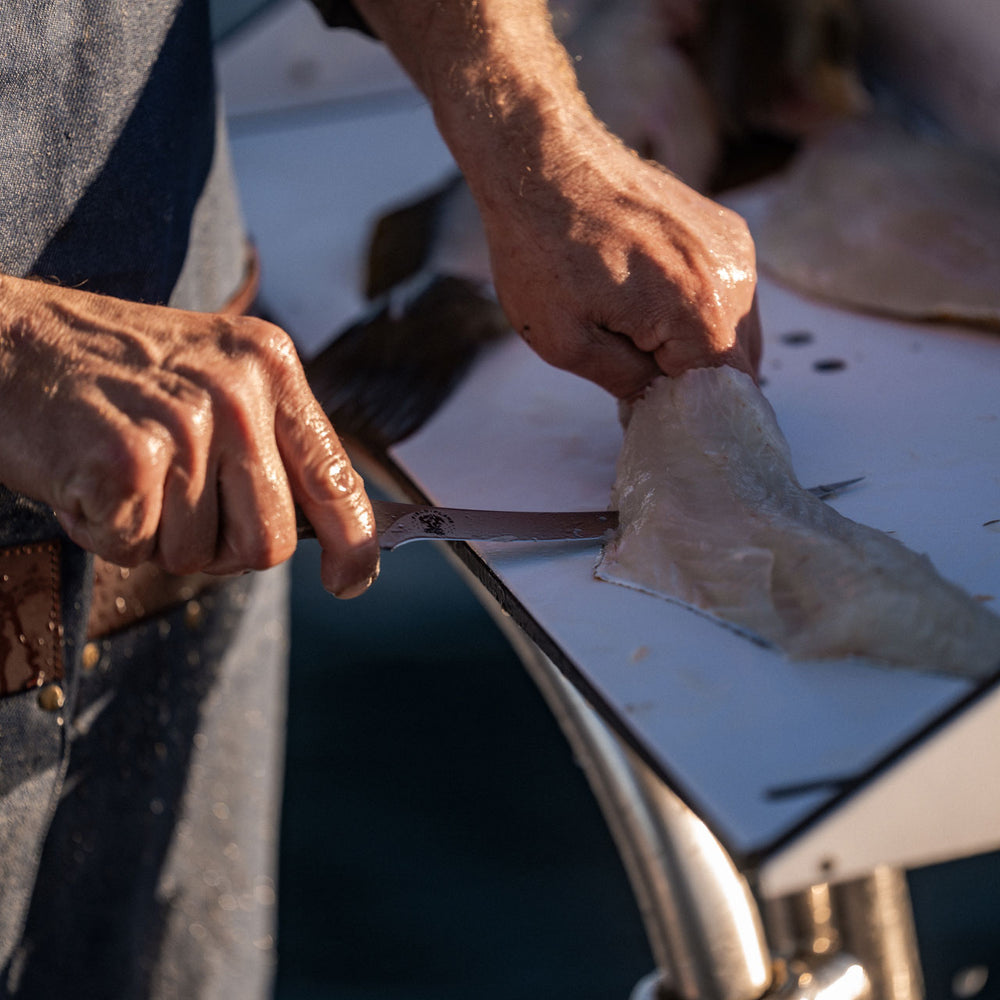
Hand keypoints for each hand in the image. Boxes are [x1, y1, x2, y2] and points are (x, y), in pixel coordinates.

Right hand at [0, 277, 378, 597]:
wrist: (3, 339)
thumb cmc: (108, 372)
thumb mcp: (211, 377)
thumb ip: (267, 443)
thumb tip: (322, 531)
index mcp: (270, 366)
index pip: (333, 476)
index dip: (351, 542)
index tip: (350, 580)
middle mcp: (240, 392)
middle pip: (267, 541)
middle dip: (218, 549)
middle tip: (169, 507)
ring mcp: (187, 423)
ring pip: (198, 555)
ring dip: (154, 538)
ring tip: (122, 476)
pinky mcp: (130, 459)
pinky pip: (136, 549)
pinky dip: (104, 534)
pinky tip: (86, 480)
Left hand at [479, 125, 761, 398]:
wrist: (541, 158)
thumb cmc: (540, 245)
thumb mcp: (564, 342)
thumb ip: (626, 384)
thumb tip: (659, 404)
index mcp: (698, 310)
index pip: (725, 393)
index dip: (691, 413)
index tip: (657, 417)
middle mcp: (731, 277)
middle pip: (738, 363)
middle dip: (694, 382)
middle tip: (641, 381)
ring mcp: (731, 247)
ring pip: (735, 329)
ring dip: (697, 346)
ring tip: (638, 338)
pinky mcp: (722, 228)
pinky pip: (726, 292)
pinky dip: (698, 311)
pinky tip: (650, 305)